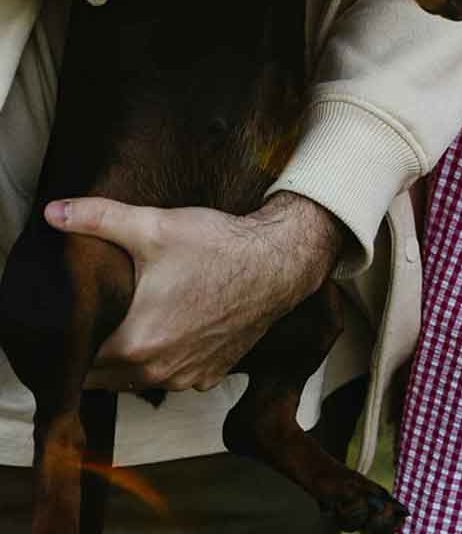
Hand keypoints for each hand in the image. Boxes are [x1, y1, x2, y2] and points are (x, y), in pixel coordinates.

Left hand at [43, 191, 341, 391]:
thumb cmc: (216, 245)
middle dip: (93, 351)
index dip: (70, 339)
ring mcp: (184, 378)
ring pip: (135, 380)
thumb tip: (52, 212)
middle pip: (102, 376)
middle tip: (95, 316)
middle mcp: (156, 371)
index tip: (70, 319)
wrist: (277, 263)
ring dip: (126, 360)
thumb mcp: (154, 226)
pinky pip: (170, 378)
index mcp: (135, 342)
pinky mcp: (208, 377)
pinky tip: (168, 329)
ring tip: (126, 322)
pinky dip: (162, 361)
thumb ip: (98, 219)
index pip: (79, 359)